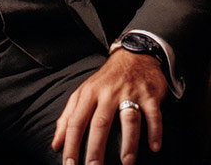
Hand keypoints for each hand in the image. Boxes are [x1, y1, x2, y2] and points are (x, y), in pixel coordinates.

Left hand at [52, 49, 167, 164]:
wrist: (134, 55)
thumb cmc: (105, 81)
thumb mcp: (83, 93)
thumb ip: (68, 118)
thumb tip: (56, 144)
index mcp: (89, 94)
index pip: (76, 122)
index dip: (71, 144)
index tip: (69, 164)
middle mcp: (108, 93)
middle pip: (100, 123)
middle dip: (96, 148)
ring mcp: (130, 93)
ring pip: (128, 120)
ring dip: (129, 143)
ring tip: (126, 163)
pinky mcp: (150, 95)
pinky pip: (153, 115)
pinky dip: (155, 131)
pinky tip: (154, 147)